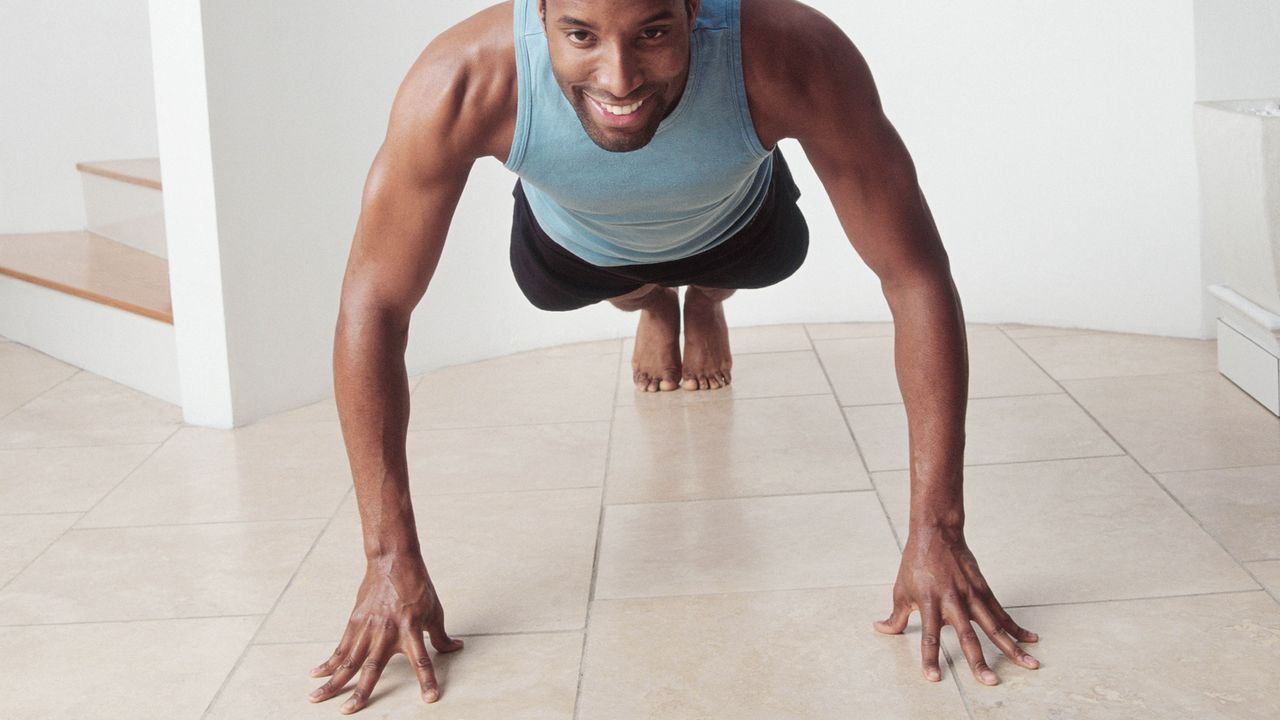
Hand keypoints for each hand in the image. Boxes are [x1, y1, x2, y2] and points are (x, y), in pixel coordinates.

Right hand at [308, 554, 463, 712]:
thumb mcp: (435, 611)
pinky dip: (328, 662)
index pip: (422, 661)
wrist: (393, 561)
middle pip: (371, 669)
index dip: (427, 680)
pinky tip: (317, 674)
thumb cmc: (417, 586)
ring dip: (333, 682)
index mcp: (410, 630)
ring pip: (348, 661)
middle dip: (360, 693)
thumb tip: (456, 648)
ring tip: (316, 698)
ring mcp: (368, 628)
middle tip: (348, 713)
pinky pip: (340, 647)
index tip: (430, 699)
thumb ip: (441, 635)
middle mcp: (387, 633)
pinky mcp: (355, 622)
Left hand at [874, 526, 1039, 684]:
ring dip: (1012, 648)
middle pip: (968, 636)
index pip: (930, 637)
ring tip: (1029, 665)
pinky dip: (1016, 628)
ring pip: (994, 627)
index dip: (930, 658)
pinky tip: (1030, 640)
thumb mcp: (901, 590)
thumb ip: (896, 616)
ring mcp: (971, 596)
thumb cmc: (915, 563)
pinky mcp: (983, 590)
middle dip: (979, 661)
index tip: (933, 678)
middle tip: (989, 682)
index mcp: (930, 604)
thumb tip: (880, 628)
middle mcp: (953, 602)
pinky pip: (1002, 613)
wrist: (936, 533)